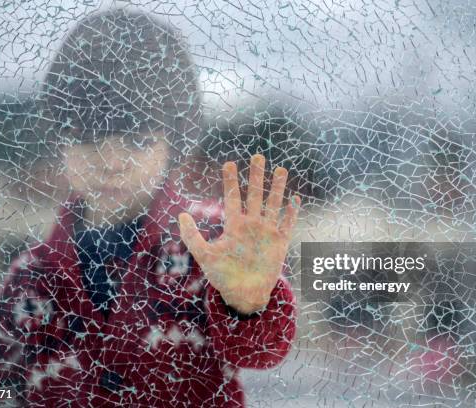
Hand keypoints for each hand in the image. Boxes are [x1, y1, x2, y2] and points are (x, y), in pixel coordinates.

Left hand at [179, 154, 300, 314]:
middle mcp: (252, 225)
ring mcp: (267, 232)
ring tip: (280, 170)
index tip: (229, 163)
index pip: (233, 198)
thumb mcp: (204, 255)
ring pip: (273, 205)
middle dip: (256, 177)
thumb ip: (192, 236)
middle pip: (255, 195)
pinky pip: (287, 224)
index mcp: (234, 225)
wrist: (244, 295)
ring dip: (276, 188)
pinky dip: (291, 212)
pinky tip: (295, 198)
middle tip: (257, 157)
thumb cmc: (223, 276)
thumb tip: (180, 214)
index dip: (231, 181)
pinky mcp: (279, 243)